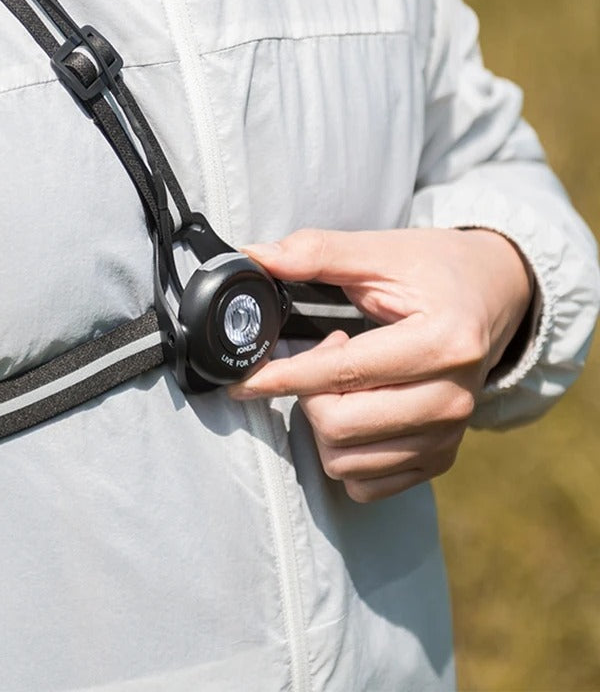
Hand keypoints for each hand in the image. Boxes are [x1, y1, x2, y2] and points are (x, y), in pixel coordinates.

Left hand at [228, 228, 532, 502]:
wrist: (494, 296)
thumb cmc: (436, 270)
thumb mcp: (381, 250)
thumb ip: (317, 253)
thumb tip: (253, 257)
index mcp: (443, 342)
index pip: (344, 373)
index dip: (283, 377)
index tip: (242, 380)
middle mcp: (453, 398)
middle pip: (340, 426)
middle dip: (308, 395)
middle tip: (321, 358)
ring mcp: (450, 435)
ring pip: (346, 462)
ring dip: (322, 424)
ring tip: (344, 382)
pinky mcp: (441, 458)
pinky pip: (366, 485)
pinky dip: (344, 454)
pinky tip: (357, 412)